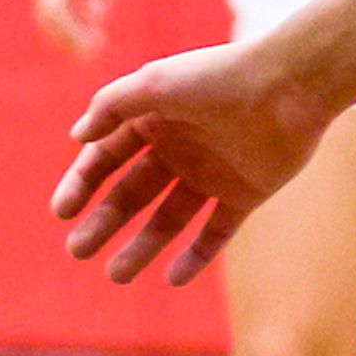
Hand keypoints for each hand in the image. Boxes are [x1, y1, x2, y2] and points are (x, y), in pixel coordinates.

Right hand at [32, 0, 131, 55]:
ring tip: (92, 48)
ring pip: (50, 14)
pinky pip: (57, 6)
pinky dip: (69, 22)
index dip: (69, 33)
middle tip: (90, 56)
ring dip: (67, 33)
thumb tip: (97, 17)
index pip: (54, 11)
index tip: (90, 48)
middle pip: (47, 17)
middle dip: (65, 39)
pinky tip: (90, 30)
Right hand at [53, 40, 335, 283]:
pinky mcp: (246, 192)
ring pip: (169, 219)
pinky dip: (197, 256)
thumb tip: (78, 138)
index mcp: (153, 120)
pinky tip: (172, 279)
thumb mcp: (152, 83)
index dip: (81, 185)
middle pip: (132, 194)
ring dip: (141, 247)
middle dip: (103, 223)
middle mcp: (179, 148)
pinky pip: (217, 231)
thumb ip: (108, 107)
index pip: (106, 158)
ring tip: (115, 276)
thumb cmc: (218, 77)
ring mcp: (212, 173)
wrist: (293, 84)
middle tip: (77, 251)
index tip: (62, 212)